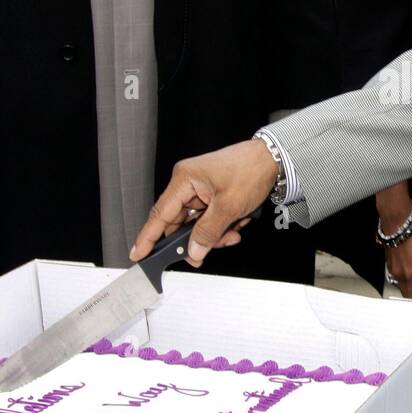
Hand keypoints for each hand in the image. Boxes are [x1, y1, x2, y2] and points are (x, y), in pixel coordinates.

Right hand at [129, 140, 277, 267]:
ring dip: (214, 234)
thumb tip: (193, 250)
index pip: (159, 215)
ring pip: (196, 224)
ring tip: (233, 232)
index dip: (148, 237)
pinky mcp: (211, 194)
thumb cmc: (250, 170)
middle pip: (180, 223)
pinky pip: (208, 218)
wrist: (272, 159)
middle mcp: (187, 183)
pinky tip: (236, 223)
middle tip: (203, 254)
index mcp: (184, 180)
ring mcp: (199, 189)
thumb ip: (208, 232)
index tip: (138, 254)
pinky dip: (221, 225)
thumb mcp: (229, 207)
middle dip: (196, 239)